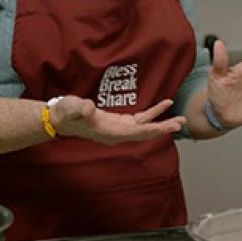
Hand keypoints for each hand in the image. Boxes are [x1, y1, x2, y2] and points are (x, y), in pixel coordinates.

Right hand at [50, 96, 185, 144]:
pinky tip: (162, 106)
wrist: (59, 117)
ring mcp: (119, 129)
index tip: (169, 127)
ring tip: (179, 118)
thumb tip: (89, 108)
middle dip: (164, 128)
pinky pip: (140, 119)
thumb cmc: (66, 112)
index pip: (137, 132)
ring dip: (162, 122)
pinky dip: (152, 114)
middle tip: (182, 122)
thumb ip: (80, 108)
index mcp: (110, 132)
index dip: (154, 129)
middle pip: (145, 133)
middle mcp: (117, 134)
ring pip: (145, 127)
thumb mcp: (72, 107)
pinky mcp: (118, 122)